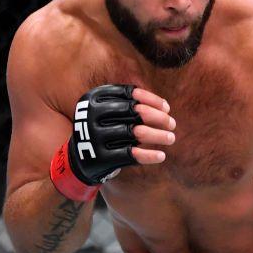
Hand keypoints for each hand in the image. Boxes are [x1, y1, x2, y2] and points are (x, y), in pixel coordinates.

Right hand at [50, 85, 175, 200]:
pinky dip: (149, 155)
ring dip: (158, 135)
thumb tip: (165, 107)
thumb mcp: (109, 111)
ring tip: (171, 138)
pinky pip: (131, 155)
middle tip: (172, 124)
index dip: (151, 100)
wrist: (80, 158)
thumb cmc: (104, 129)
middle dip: (158, 117)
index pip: (129, 94)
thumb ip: (133, 104)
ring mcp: (94, 137)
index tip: (167, 108)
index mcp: (93, 99)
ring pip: (136, 133)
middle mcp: (91, 115)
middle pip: (135, 112)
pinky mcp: (100, 157)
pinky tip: (161, 155)